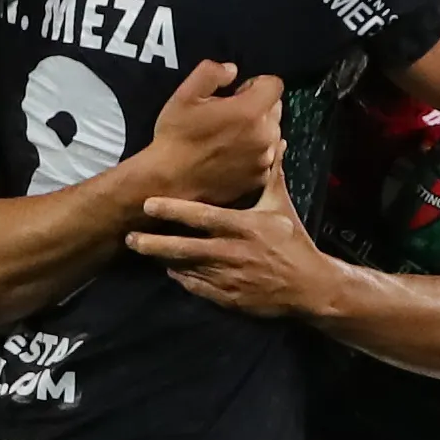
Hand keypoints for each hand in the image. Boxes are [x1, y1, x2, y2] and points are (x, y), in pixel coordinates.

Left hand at [126, 168, 335, 318]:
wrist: (309, 286)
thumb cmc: (293, 241)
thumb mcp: (281, 206)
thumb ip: (272, 174)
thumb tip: (276, 140)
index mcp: (242, 226)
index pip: (201, 216)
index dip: (172, 211)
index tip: (147, 205)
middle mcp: (230, 252)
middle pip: (183, 248)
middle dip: (152, 244)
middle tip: (129, 238)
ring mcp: (227, 278)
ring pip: (185, 269)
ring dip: (163, 260)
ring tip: (143, 250)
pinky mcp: (227, 298)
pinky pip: (196, 287)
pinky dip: (181, 278)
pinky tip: (170, 270)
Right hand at [142, 60, 283, 206]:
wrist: (168, 182)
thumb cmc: (175, 137)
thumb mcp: (184, 95)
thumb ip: (211, 73)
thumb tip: (232, 70)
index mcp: (250, 111)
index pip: (274, 85)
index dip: (256, 84)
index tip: (237, 94)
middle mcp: (264, 136)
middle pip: (275, 110)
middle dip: (257, 108)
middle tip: (228, 117)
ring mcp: (264, 160)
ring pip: (271, 134)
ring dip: (257, 131)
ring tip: (228, 139)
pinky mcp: (259, 179)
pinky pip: (266, 158)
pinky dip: (253, 154)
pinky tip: (230, 157)